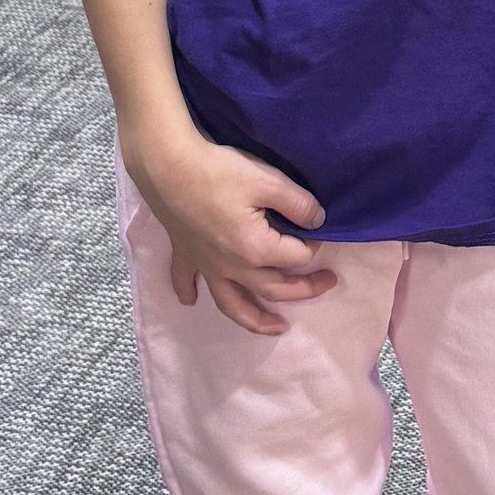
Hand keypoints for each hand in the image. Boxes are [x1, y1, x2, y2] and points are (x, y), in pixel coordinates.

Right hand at [121, 110, 335, 335]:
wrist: (168, 166)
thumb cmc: (220, 171)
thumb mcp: (270, 181)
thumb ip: (300, 204)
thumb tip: (318, 222)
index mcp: (256, 250)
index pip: (297, 257)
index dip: (314, 245)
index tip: (319, 230)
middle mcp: (232, 267)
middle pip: (274, 289)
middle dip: (304, 290)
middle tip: (327, 284)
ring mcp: (206, 265)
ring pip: (232, 304)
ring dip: (256, 320)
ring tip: (276, 328)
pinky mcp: (184, 253)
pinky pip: (186, 281)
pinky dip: (188, 293)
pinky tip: (190, 300)